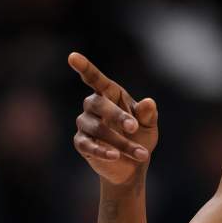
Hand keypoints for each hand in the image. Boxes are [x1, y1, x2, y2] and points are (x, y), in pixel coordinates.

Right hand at [69, 52, 158, 185]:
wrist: (133, 165)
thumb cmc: (140, 137)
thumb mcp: (149, 126)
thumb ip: (148, 114)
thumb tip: (149, 102)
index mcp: (110, 94)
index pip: (95, 79)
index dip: (84, 67)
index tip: (72, 57)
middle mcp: (93, 106)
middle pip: (98, 104)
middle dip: (117, 115)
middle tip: (134, 127)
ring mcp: (85, 124)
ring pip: (98, 128)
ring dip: (121, 141)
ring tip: (142, 154)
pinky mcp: (81, 143)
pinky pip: (88, 145)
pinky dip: (103, 151)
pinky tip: (115, 156)